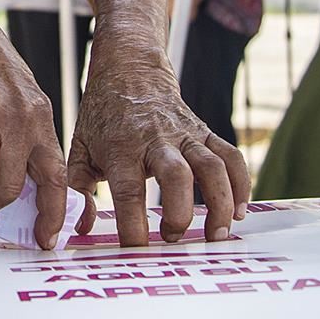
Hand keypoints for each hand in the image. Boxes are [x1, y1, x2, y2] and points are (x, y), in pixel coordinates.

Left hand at [68, 44, 250, 246]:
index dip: (133, 226)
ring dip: (220, 203)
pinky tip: (239, 211)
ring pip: (211, 167)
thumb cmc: (103, 115)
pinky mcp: (205, 131)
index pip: (128, 192)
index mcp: (121, 148)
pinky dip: (241, 184)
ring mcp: (185, 134)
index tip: (135, 248)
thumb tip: (83, 227)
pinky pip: (231, 156)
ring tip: (216, 234)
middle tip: (172, 237)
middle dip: (179, 213)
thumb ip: (78, 190)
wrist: (130, 70)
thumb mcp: (80, 149)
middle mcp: (156, 140)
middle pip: (176, 176)